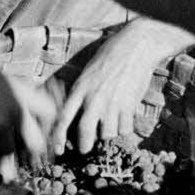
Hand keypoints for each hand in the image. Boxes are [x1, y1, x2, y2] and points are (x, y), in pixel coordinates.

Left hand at [51, 23, 162, 154]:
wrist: (136, 46)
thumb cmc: (111, 55)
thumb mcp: (89, 71)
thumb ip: (82, 91)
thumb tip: (76, 112)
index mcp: (81, 87)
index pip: (64, 117)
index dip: (58, 136)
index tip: (58, 149)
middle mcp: (94, 97)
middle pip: (85, 131)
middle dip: (84, 145)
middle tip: (85, 148)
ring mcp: (112, 102)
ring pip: (107, 134)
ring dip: (109, 132)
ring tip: (112, 122)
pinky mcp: (129, 105)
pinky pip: (125, 129)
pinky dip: (125, 128)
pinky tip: (125, 117)